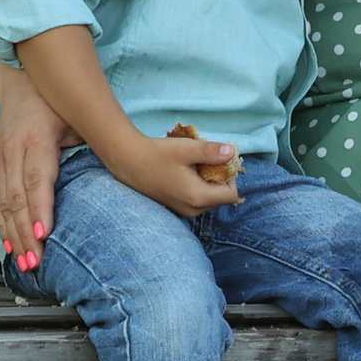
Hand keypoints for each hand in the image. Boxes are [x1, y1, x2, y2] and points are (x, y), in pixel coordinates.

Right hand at [0, 63, 81, 276]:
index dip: (39, 211)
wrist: (20, 79)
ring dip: (13, 236)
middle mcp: (12, 152)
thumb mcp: (77, 117)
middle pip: (17, 201)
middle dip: (26, 235)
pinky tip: (11, 247)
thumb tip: (124, 169)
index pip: (36, 182)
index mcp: (36, 140)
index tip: (44, 237)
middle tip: (37, 264)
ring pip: (3, 205)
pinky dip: (3, 225)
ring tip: (25, 264)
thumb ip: (92, 142)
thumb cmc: (57, 101)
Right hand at [94, 124, 246, 220]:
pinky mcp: (175, 207)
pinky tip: (184, 171)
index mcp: (198, 198)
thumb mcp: (187, 149)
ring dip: (208, 181)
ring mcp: (183, 211)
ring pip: (209, 198)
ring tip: (193, 164)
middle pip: (221, 197)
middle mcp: (192, 210)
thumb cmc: (158, 154)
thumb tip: (232, 152)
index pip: (231, 195)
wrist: (128, 162)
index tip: (219, 161)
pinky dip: (197, 186)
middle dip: (220, 178)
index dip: (231, 176)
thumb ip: (212, 152)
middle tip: (206, 160)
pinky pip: (196, 199)